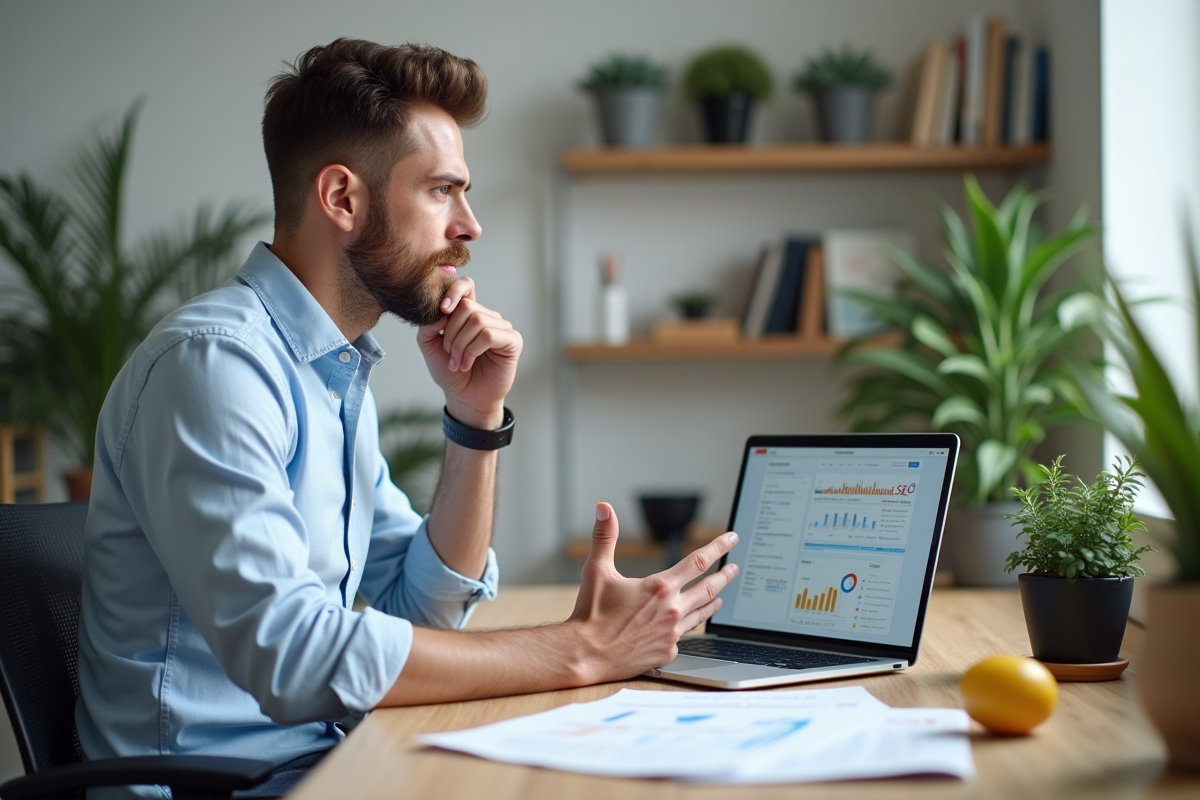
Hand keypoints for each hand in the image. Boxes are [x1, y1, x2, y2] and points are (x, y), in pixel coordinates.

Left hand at [417, 277, 521, 428]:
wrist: (464, 398)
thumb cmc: (449, 371)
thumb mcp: (429, 345)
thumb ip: (428, 324)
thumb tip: (442, 311)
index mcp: (469, 313)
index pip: (466, 286)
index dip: (453, 291)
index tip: (441, 309)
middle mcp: (487, 316)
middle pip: (467, 305)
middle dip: (451, 332)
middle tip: (448, 353)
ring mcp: (502, 328)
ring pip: (477, 320)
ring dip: (460, 345)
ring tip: (458, 362)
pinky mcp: (512, 341)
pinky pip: (488, 334)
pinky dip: (472, 350)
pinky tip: (468, 364)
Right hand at [567, 502, 739, 684]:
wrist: (586, 654)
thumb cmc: (590, 613)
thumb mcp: (596, 570)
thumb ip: (605, 537)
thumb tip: (604, 509)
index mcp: (660, 586)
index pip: (698, 561)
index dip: (717, 547)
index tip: (731, 539)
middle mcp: (671, 609)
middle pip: (708, 588)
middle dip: (724, 576)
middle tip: (735, 568)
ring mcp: (672, 633)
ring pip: (702, 614)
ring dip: (713, 601)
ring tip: (721, 596)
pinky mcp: (667, 651)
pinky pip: (684, 635)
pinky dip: (688, 626)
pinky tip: (689, 624)